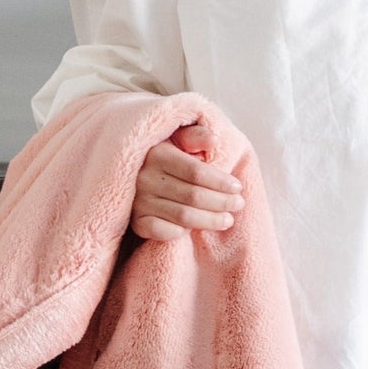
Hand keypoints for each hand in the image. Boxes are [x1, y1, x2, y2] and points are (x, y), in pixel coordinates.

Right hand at [130, 119, 244, 240]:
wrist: (129, 173)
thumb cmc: (163, 155)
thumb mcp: (176, 139)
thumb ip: (195, 136)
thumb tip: (213, 140)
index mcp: (157, 154)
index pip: (196, 172)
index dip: (219, 182)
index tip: (237, 187)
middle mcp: (145, 178)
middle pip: (192, 196)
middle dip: (221, 202)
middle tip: (238, 205)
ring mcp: (139, 201)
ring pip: (182, 216)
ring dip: (209, 220)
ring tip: (228, 220)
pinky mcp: (135, 221)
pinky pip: (161, 231)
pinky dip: (180, 232)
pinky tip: (194, 231)